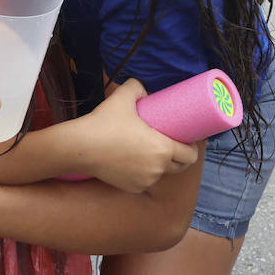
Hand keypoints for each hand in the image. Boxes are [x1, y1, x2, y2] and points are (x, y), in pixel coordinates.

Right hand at [75, 79, 197, 191]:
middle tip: (173, 144)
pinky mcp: (132, 188)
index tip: (189, 140)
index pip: (190, 155)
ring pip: (162, 174)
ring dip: (163, 165)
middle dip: (181, 157)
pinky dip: (146, 174)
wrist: (80, 147)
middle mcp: (157, 168)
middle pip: (180, 167)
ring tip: (155, 153)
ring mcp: (145, 180)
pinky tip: (140, 164)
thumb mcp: (122, 97)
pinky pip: (146, 180)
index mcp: (162, 148)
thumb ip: (136, 87)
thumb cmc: (104, 122)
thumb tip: (143, 89)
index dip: (193, 148)